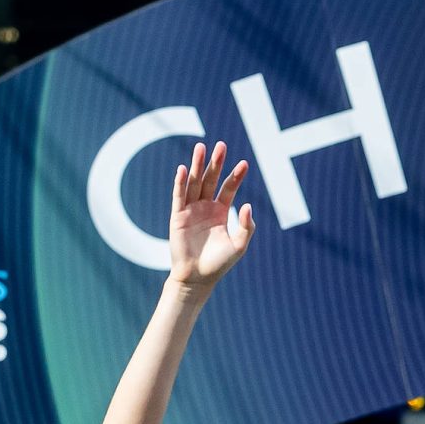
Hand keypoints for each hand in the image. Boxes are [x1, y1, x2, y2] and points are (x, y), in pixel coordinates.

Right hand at [169, 140, 254, 290]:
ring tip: (201, 147)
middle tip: (221, 145)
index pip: (228, 188)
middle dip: (216, 163)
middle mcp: (205, 207)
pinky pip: (179, 196)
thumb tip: (247, 204)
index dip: (236, 176)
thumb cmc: (219, 263)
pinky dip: (180, 182)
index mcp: (220, 212)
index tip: (244, 163)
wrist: (197, 278)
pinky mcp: (177, 216)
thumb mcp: (239, 245)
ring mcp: (190, 210)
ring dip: (197, 165)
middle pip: (210, 179)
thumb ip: (246, 226)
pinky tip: (183, 168)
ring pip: (194, 183)